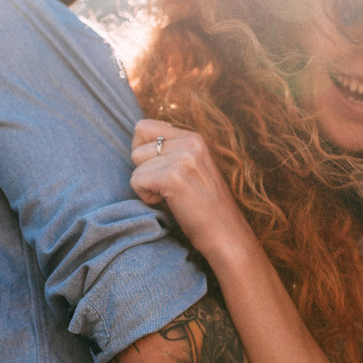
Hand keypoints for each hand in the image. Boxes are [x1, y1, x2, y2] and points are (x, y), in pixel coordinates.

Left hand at [129, 119, 256, 263]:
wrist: (226, 235)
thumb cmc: (205, 207)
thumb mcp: (193, 167)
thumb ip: (172, 150)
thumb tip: (139, 142)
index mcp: (194, 138)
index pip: (144, 127)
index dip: (142, 151)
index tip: (159, 170)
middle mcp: (190, 142)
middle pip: (137, 148)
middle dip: (143, 170)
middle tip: (166, 187)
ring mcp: (183, 159)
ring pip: (136, 166)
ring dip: (146, 185)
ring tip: (171, 196)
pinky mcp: (174, 177)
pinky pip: (137, 181)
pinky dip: (146, 197)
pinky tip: (168, 203)